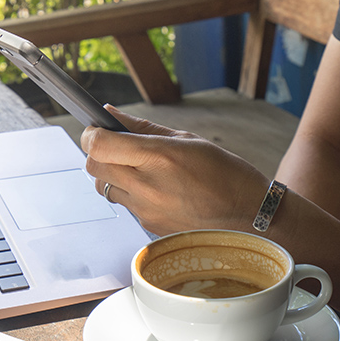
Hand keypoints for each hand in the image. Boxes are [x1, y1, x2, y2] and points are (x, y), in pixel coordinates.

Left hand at [80, 106, 269, 235]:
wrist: (248, 217)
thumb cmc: (225, 174)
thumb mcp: (187, 139)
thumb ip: (143, 128)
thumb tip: (110, 113)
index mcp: (158, 157)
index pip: (99, 145)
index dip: (91, 133)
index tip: (96, 128)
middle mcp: (147, 186)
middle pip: (93, 167)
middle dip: (98, 153)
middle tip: (117, 146)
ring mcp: (145, 210)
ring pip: (104, 188)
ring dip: (113, 175)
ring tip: (141, 169)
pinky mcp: (148, 227)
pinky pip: (125, 205)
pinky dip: (131, 193)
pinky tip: (158, 189)